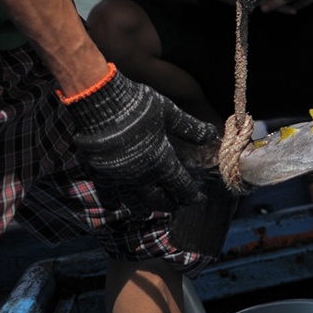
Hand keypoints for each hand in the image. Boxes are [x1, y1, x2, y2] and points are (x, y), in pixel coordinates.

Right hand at [65, 69, 216, 212]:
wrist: (100, 104)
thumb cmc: (138, 106)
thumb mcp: (170, 113)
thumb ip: (191, 128)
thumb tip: (214, 135)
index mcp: (161, 161)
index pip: (181, 187)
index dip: (191, 195)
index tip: (198, 199)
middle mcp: (141, 176)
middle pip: (159, 200)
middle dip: (170, 204)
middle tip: (176, 204)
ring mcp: (119, 178)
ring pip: (134, 203)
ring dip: (144, 207)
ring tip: (149, 208)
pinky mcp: (99, 175)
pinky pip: (107, 197)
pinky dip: (114, 202)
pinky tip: (116, 203)